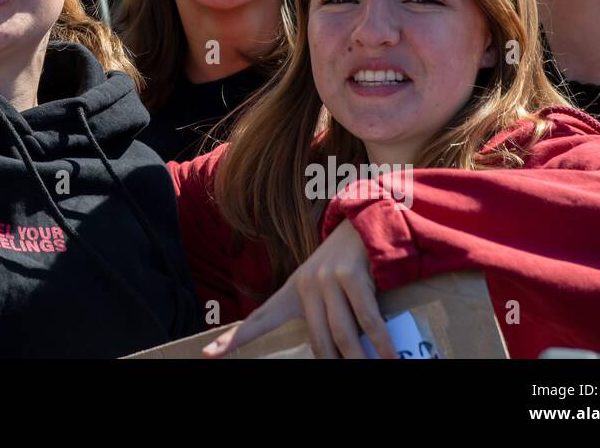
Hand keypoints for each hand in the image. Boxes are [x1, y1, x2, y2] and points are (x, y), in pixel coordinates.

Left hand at [203, 219, 394, 358]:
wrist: (366, 223)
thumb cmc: (347, 266)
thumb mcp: (324, 287)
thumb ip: (324, 316)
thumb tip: (341, 353)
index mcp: (292, 291)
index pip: (259, 319)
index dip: (234, 339)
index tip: (208, 354)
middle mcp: (305, 286)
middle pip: (318, 341)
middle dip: (334, 364)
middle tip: (347, 376)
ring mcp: (327, 280)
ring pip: (342, 336)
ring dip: (359, 361)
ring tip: (373, 372)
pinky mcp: (351, 277)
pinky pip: (368, 322)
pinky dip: (382, 344)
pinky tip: (391, 358)